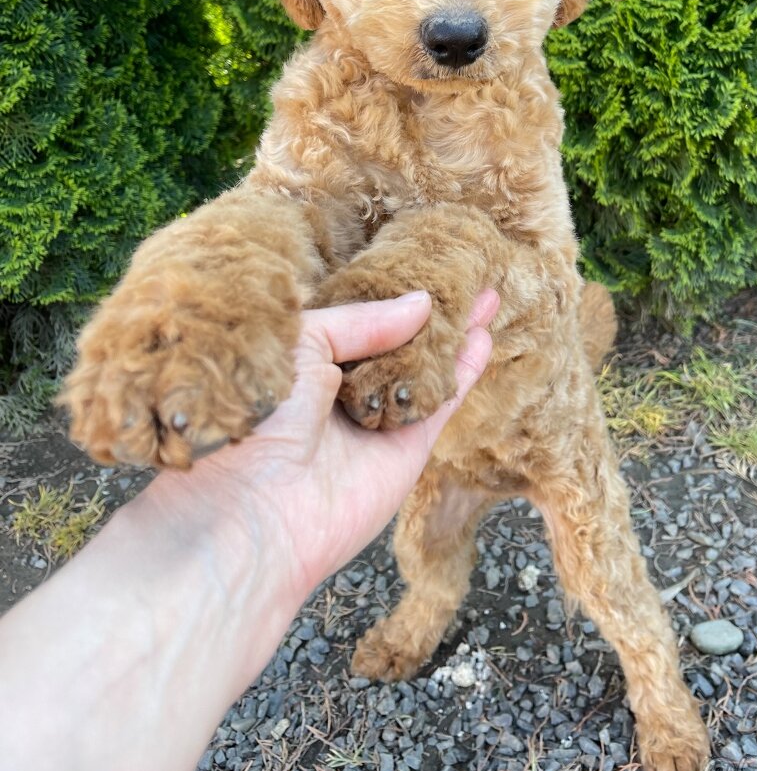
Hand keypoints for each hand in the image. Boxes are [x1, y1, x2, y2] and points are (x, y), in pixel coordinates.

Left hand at [146, 288, 498, 600]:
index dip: (386, 292)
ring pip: (426, 368)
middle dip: (430, 309)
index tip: (418, 259)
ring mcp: (377, 420)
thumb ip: (361, 319)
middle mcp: (342, 389)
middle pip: (397, 342)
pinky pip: (441, 402)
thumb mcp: (299, 341)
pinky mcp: (406, 452)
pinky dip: (464, 369)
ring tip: (485, 294)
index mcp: (304, 361)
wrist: (256, 510)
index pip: (354, 319)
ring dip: (456, 333)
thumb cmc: (257, 415)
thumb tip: (421, 302)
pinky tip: (484, 336)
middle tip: (464, 272)